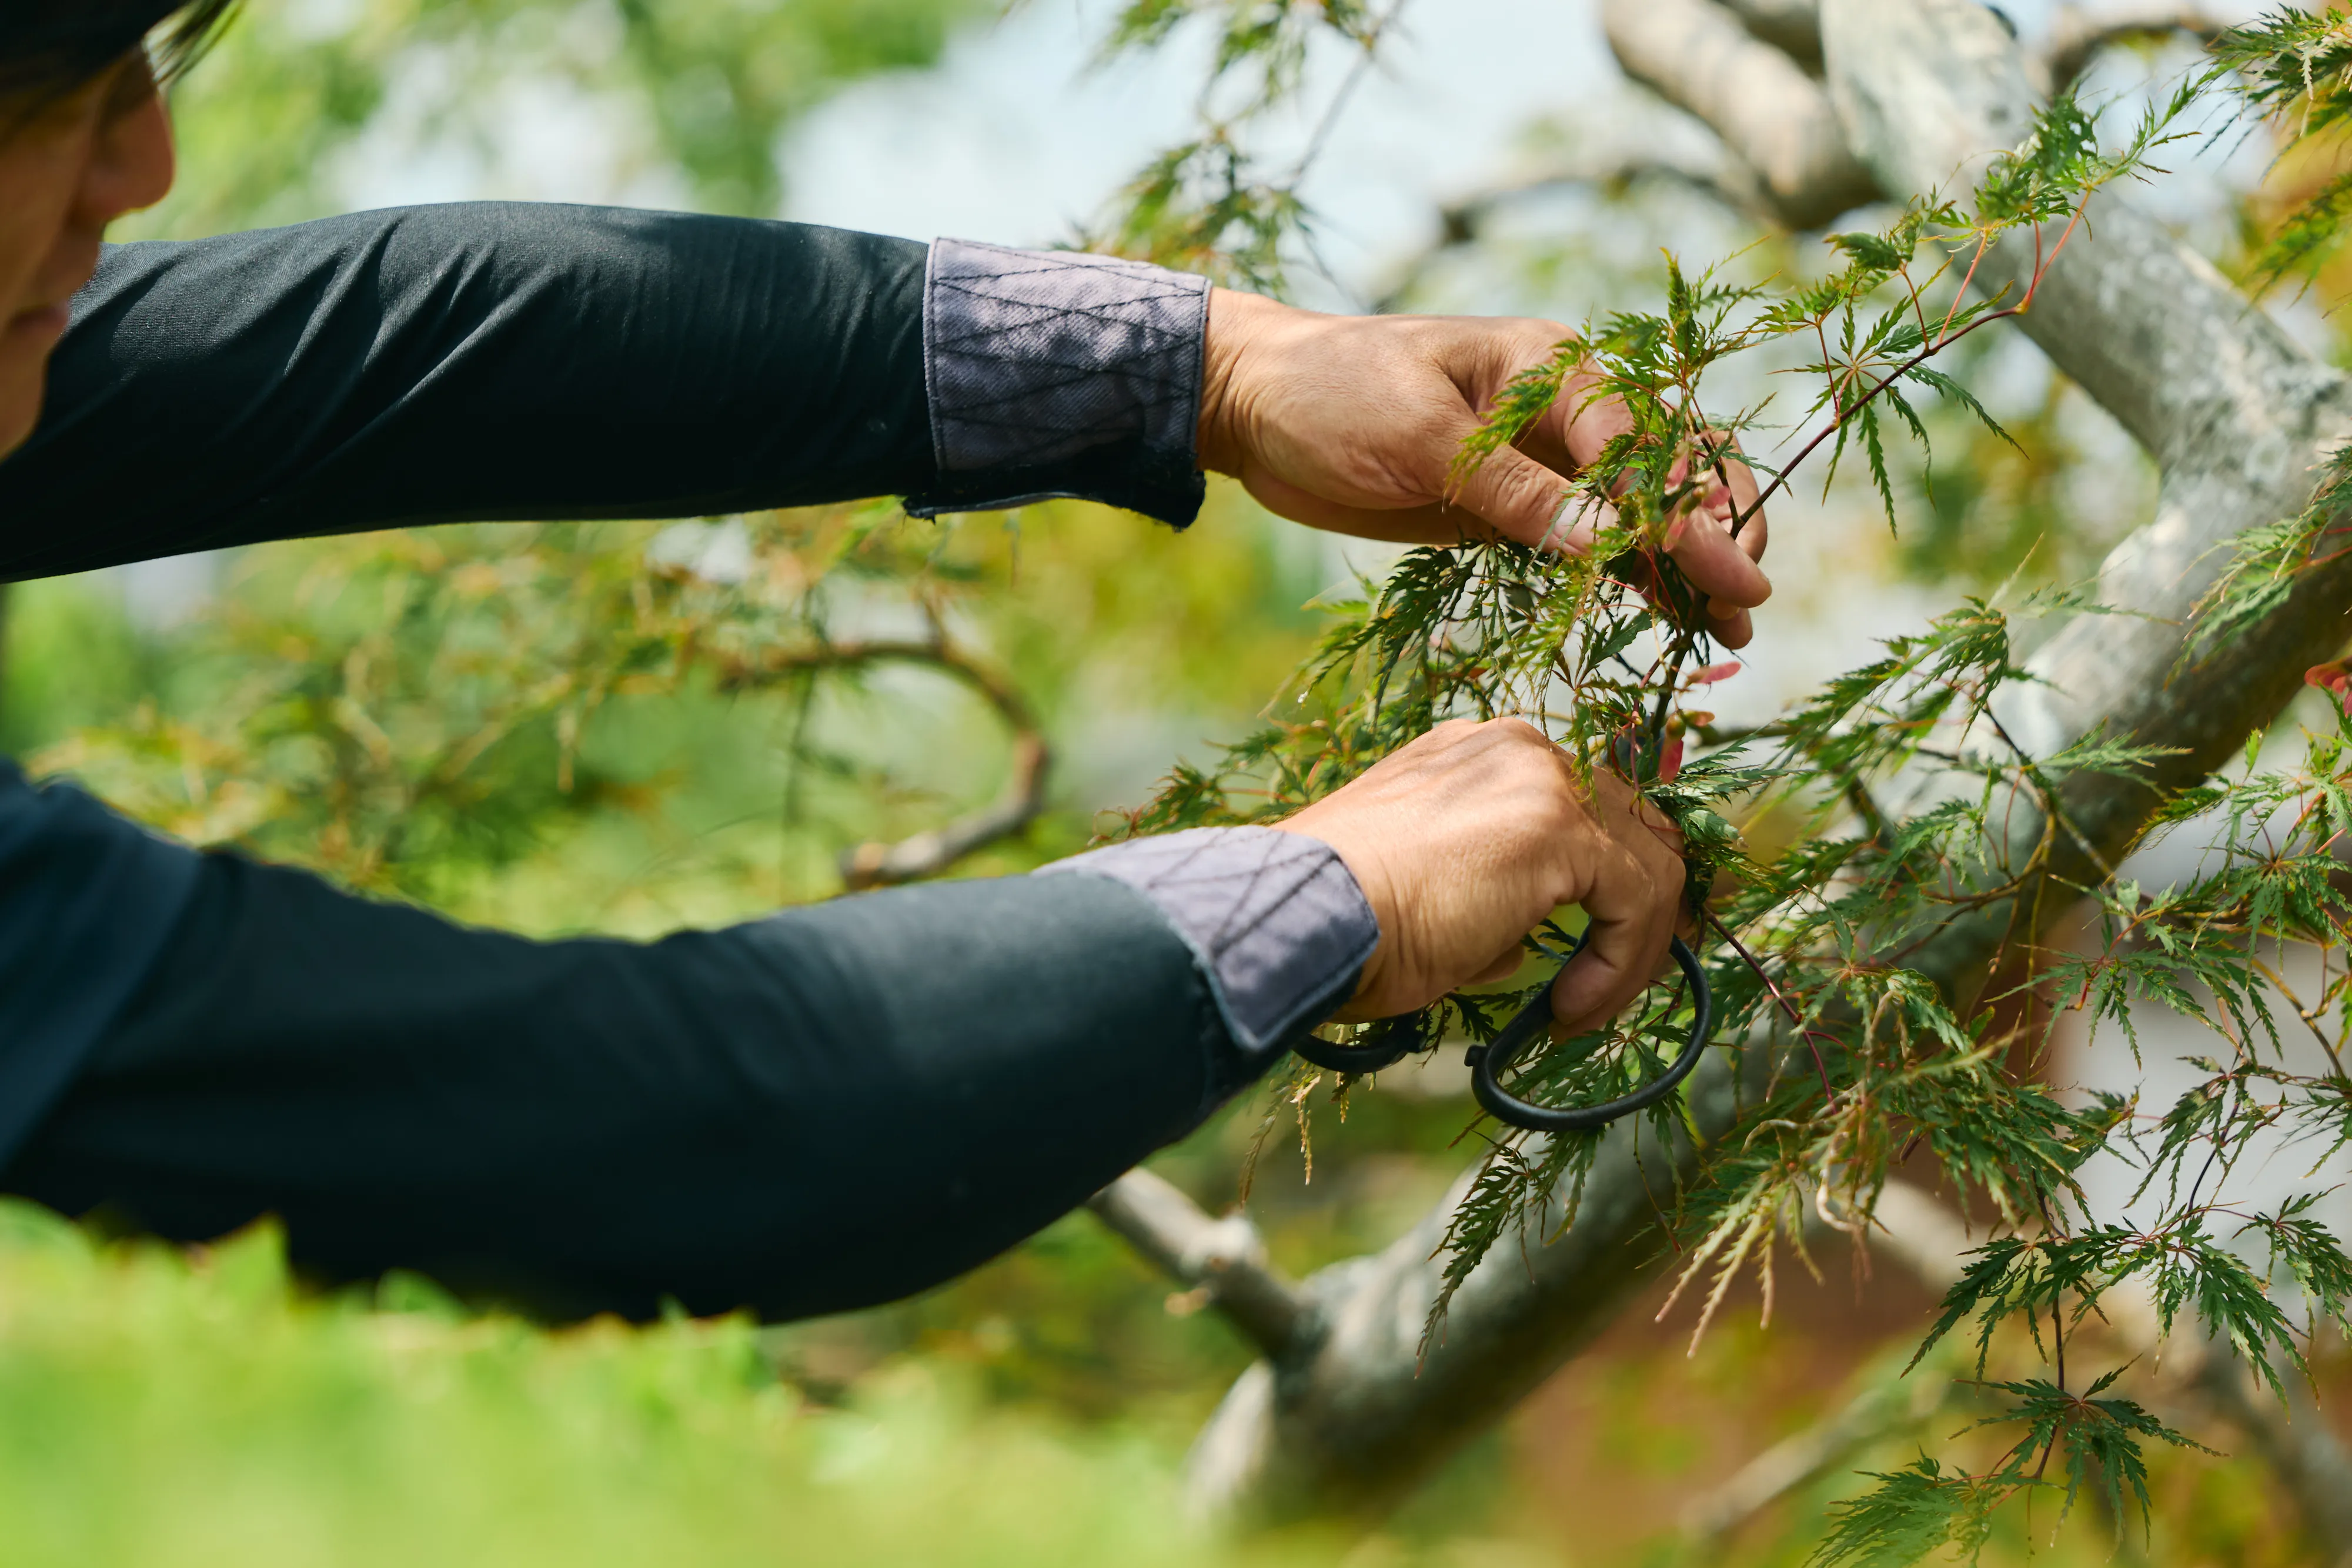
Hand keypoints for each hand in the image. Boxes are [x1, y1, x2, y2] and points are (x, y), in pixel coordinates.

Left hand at [1196, 290, 1771, 647]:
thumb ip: (1517, 495)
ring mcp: (1542, 462)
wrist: (1253, 404)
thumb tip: (1612, 545)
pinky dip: (1632, 576)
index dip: (1685, 511)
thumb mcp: (1421, 442)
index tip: (1722, 571)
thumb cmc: (1331, 394)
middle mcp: (1565, 410)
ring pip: (1640, 512)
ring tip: (1731, 630)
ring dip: (1686, 563)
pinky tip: (1672, 617)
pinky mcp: (1514, 508)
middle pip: (1669, 469)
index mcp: (1553, 366)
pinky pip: (1591, 543)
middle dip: (1714, 532)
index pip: (1642, 443)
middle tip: (1745, 603)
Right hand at [1273, 718, 1688, 1033]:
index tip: (1602, 951)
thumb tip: (1526, 942)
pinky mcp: (1562, 830)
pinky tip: (1567, 1007)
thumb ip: (1490, 898)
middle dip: (1641, 911)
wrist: (1306, 913)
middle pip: (1632, 824)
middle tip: (1620, 982)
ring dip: (1633, 949)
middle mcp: (1518, 751)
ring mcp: (1543, 781)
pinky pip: (1636, 899)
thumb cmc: (1345, 918)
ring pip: (1648, 862)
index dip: (1608, 881)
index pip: (1583, 805)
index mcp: (1480, 757)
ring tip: (1586, 1010)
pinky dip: (1621, 963)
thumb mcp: (1429, 893)